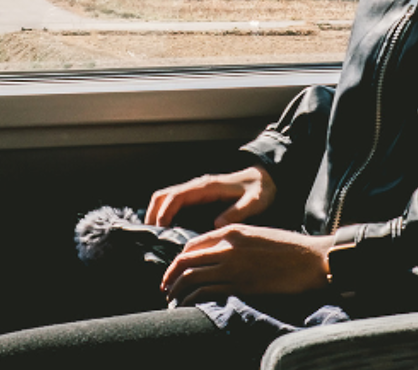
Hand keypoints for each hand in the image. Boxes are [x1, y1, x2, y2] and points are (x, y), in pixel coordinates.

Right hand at [147, 166, 276, 227]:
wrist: (266, 178)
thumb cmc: (260, 190)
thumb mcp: (254, 202)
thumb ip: (236, 212)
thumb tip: (215, 225)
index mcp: (206, 187)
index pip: (176, 197)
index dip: (164, 213)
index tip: (159, 231)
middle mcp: (197, 187)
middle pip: (163, 196)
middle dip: (152, 214)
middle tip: (150, 238)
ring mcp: (196, 191)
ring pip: (165, 199)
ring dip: (155, 214)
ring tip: (154, 238)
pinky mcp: (198, 197)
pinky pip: (174, 203)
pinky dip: (164, 214)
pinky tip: (167, 232)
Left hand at [161, 225, 336, 304]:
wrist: (311, 260)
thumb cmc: (289, 248)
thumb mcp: (258, 235)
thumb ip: (235, 242)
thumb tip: (217, 255)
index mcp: (232, 232)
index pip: (193, 244)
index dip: (179, 259)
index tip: (175, 271)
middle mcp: (228, 247)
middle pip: (186, 260)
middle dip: (171, 275)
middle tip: (166, 287)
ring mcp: (233, 267)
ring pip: (191, 277)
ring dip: (177, 289)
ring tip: (172, 299)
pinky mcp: (241, 286)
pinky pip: (206, 292)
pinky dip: (191, 298)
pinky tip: (189, 304)